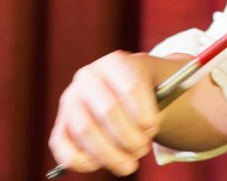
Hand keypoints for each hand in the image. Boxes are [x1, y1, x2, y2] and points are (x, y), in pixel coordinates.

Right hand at [48, 51, 164, 176]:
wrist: (124, 92)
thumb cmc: (147, 91)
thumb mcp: (162, 84)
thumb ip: (166, 97)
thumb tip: (151, 126)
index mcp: (116, 62)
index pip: (131, 86)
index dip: (144, 112)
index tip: (154, 128)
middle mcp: (88, 77)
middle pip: (108, 110)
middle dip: (129, 138)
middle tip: (143, 150)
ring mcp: (71, 100)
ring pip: (85, 130)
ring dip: (109, 154)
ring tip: (129, 165)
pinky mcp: (61, 122)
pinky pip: (60, 144)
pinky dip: (78, 160)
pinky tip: (97, 165)